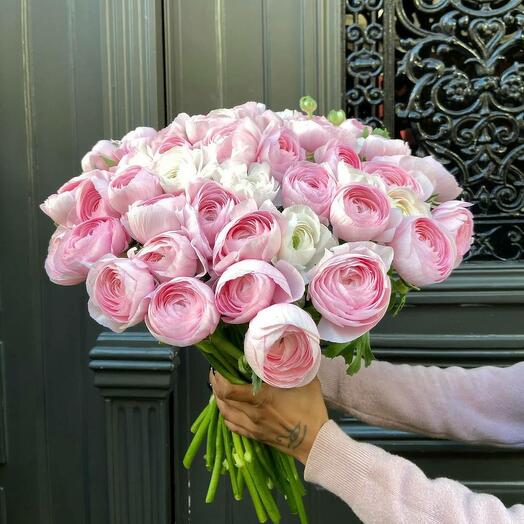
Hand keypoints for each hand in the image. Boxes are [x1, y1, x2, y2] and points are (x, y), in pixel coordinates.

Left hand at [210, 371, 328, 464]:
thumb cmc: (311, 408)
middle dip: (216, 385)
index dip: (218, 378)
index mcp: (261, 398)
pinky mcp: (255, 436)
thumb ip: (290, 366)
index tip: (217, 367)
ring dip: (219, 400)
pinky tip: (228, 408)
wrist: (315, 441)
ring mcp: (252, 426)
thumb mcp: (304, 381)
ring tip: (219, 388)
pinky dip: (226, 415)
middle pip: (223, 400)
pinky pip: (233, 426)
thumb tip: (284, 349)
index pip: (228, 389)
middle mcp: (252, 413)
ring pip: (225, 414)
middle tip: (217, 373)